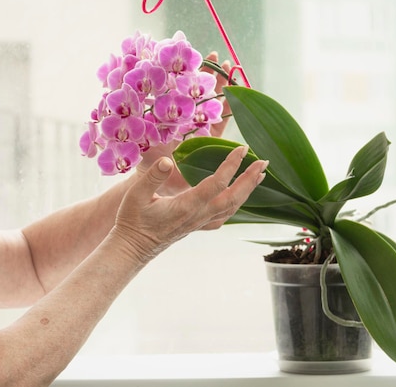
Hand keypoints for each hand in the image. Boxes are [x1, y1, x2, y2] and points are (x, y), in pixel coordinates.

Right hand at [112, 146, 266, 263]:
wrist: (132, 247)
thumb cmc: (132, 220)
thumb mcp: (136, 194)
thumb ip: (153, 176)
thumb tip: (168, 161)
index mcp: (187, 205)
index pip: (217, 183)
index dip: (231, 165)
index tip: (242, 149)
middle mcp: (198, 215)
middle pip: (233, 197)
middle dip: (250, 178)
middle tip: (264, 162)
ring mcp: (199, 223)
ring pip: (232, 208)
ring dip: (247, 191)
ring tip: (259, 176)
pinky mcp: (196, 227)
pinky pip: (223, 217)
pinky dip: (236, 205)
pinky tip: (239, 199)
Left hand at [136, 52, 233, 195]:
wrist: (157, 187)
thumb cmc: (145, 166)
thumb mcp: (139, 145)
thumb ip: (137, 129)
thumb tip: (129, 113)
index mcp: (170, 117)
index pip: (181, 91)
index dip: (188, 75)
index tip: (192, 57)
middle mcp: (185, 121)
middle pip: (200, 93)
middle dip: (210, 74)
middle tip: (219, 56)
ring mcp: (199, 130)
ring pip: (213, 104)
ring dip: (223, 87)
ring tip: (232, 68)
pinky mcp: (210, 142)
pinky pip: (221, 123)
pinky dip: (229, 109)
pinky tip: (239, 96)